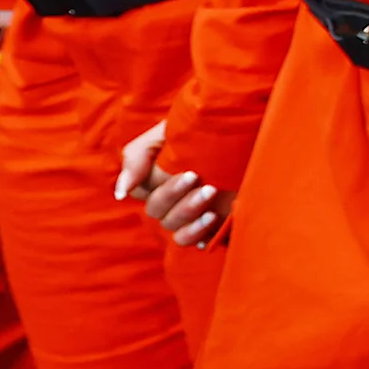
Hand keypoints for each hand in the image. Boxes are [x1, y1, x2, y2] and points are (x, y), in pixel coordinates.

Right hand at [116, 120, 225, 247]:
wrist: (247, 126)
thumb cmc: (202, 127)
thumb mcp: (167, 131)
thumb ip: (137, 156)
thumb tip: (121, 192)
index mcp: (157, 178)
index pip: (142, 193)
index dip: (164, 189)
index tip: (190, 174)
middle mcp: (172, 199)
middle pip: (158, 211)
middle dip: (179, 199)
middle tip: (204, 183)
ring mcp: (191, 213)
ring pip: (175, 230)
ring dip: (189, 218)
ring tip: (212, 201)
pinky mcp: (211, 224)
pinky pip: (196, 242)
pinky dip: (199, 236)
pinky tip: (213, 220)